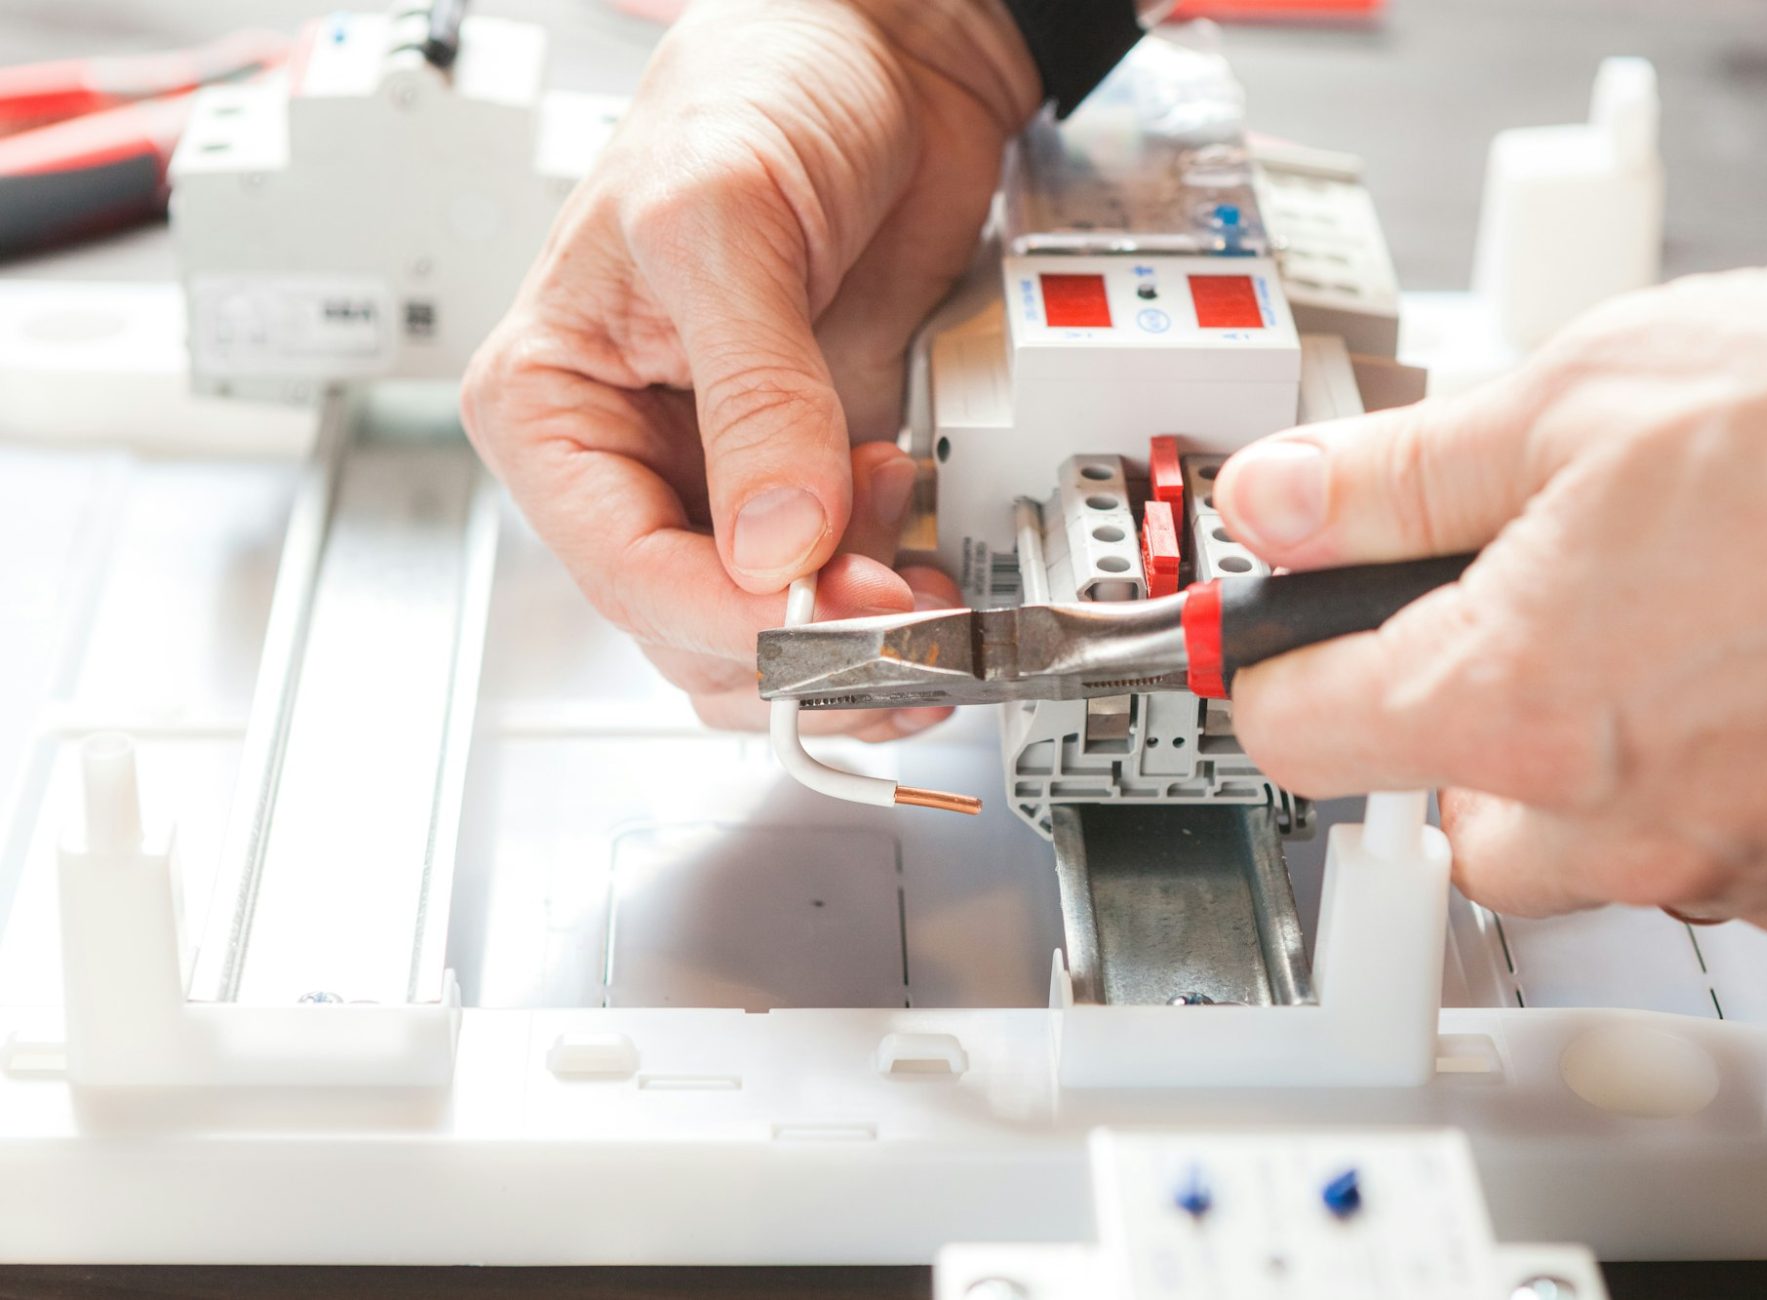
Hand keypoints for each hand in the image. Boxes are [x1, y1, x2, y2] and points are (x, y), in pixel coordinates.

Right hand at [460, 0, 1038, 738]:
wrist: (885, 61)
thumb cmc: (762, 93)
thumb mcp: (724, 222)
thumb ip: (752, 392)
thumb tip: (776, 540)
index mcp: (554, 403)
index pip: (621, 569)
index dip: (728, 615)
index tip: (823, 615)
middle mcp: (632, 460)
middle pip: (693, 628)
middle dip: (798, 642)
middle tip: (900, 608)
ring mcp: (728, 484)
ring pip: (764, 642)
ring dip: (849, 647)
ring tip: (922, 586)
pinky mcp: (814, 484)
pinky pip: (838, 600)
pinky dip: (890, 611)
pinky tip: (931, 568)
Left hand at [1215, 255, 1766, 930]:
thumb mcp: (1584, 393)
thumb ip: (1399, 472)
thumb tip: (1283, 498)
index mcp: (1510, 702)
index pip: (1295, 730)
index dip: (1275, 657)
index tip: (1282, 619)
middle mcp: (1612, 819)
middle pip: (1437, 810)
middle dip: (1453, 708)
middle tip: (1523, 588)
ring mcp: (1735, 861)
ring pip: (1580, 841)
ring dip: (1587, 747)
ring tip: (1671, 607)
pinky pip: (1713, 845)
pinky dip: (1710, 769)